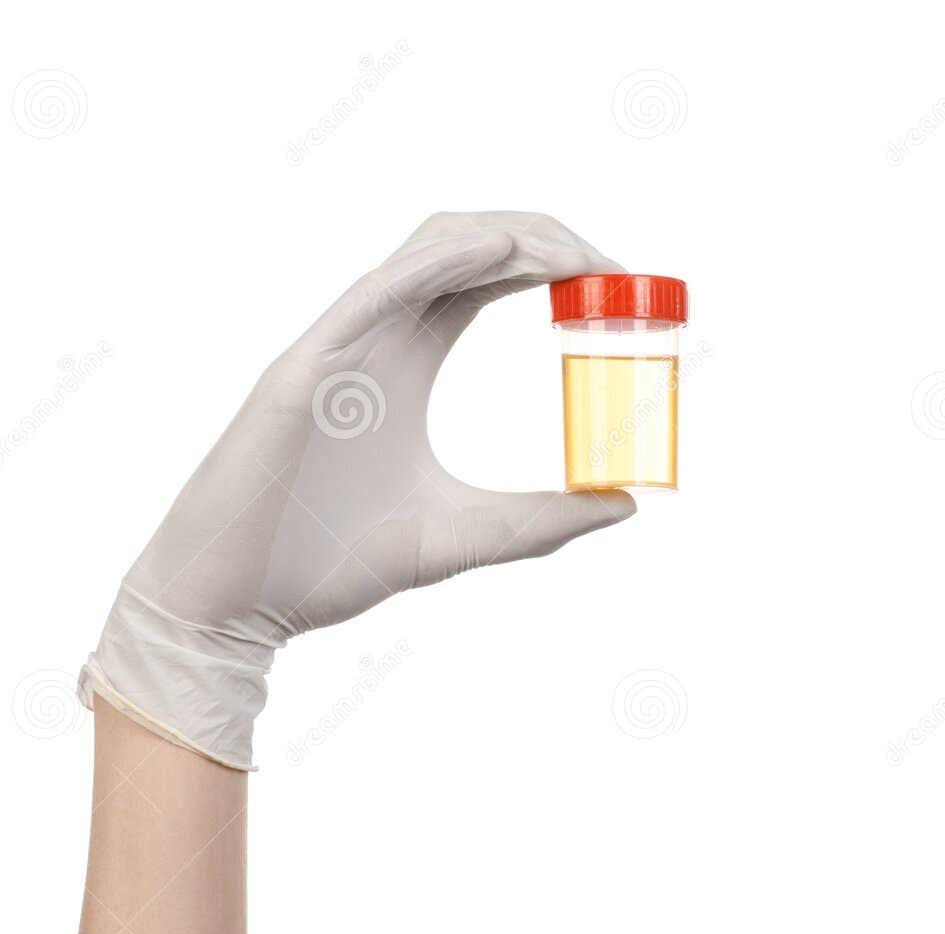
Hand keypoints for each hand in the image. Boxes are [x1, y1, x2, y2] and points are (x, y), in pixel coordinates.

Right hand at [82, 212, 635, 769]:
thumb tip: (623, 503)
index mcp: (407, 361)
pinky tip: (497, 254)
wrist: (241, 606)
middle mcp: (375, 338)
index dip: (549, 263)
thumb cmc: (331, 564)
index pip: (485, 280)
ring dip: (502, 237)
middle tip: (612, 265)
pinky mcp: (303, 369)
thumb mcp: (465, 537)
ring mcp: (337, 347)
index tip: (617, 279)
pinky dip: (436, 264)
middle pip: (463, 245)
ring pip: (423, 251)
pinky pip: (372, 293)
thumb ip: (541, 520)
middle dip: (540, 236)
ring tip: (571, 255)